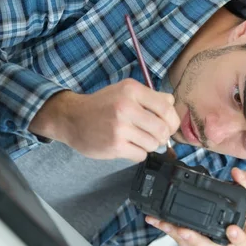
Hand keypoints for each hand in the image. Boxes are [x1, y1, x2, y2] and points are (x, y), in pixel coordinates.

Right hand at [29, 79, 179, 161]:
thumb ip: (150, 96)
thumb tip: (171, 103)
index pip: (166, 108)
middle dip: (162, 136)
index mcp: (131, 90)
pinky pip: (141, 155)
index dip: (172, 120)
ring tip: (137, 139)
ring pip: (153, 144)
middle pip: (162, 129)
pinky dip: (138, 153)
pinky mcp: (115, 146)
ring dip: (149, 145)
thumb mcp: (124, 91)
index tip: (169, 125)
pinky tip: (128, 146)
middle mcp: (126, 107)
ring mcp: (120, 128)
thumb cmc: (101, 105)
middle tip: (154, 136)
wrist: (72, 118)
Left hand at [145, 168, 245, 245]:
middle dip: (198, 241)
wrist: (226, 239)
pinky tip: (162, 223)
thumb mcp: (244, 203)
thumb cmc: (236, 222)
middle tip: (186, 231)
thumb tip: (237, 172)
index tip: (231, 230)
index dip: (240, 238)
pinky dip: (171, 234)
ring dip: (179, 237)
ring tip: (168, 224)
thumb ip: (244, 184)